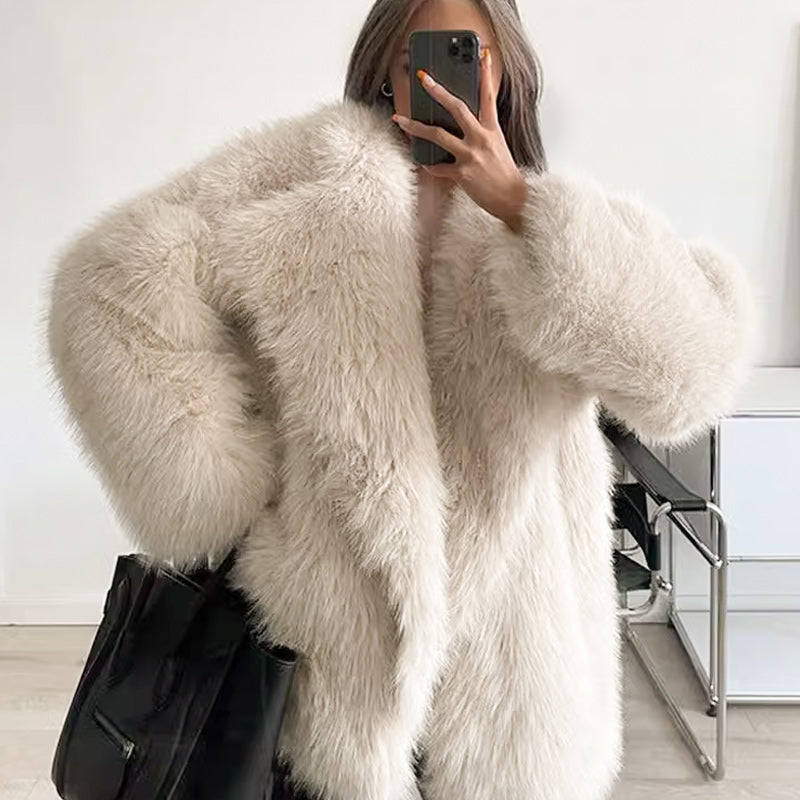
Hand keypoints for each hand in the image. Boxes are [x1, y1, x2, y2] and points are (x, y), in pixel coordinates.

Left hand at [391, 48, 526, 231]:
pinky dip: (430, 166)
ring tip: (400, 120)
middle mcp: (481, 139)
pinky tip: (423, 163)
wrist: (512, 200)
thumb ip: (482, 133)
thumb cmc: (504, 174)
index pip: (489, 96)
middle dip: (438, 92)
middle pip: (457, 108)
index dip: (486, 74)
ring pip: (438, 136)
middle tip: (425, 79)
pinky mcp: (463, 174)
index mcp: (492, 130)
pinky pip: (439, 168)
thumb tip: (464, 124)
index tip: (483, 55)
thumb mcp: (497, 146)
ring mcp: (471, 156)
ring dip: (416, 127)